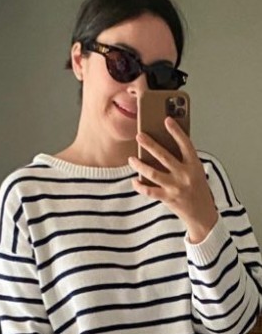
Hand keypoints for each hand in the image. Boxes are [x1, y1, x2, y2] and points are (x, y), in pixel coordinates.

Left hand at [128, 118, 218, 242]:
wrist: (202, 214)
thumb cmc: (197, 190)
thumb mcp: (196, 171)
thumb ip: (183, 160)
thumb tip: (162, 147)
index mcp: (194, 165)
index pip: (185, 144)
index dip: (176, 131)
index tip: (167, 120)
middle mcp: (185, 175)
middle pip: (164, 156)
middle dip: (150, 145)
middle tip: (139, 136)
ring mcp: (176, 187)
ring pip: (153, 173)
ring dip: (140, 165)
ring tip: (131, 159)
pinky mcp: (168, 198)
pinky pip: (150, 191)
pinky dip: (140, 186)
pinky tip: (134, 180)